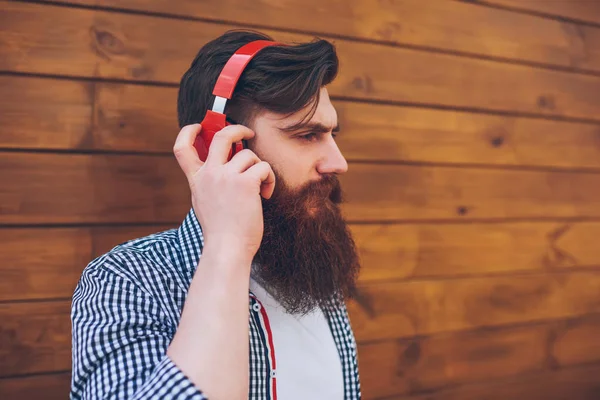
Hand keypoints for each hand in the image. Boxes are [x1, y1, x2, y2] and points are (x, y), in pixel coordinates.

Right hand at [173, 123, 275, 260]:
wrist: (227, 249)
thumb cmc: (221, 232)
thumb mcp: (205, 202)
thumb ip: (209, 183)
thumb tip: (224, 166)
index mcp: (196, 180)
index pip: (182, 147)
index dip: (189, 131)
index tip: (200, 126)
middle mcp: (209, 174)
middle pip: (221, 137)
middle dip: (237, 129)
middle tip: (248, 134)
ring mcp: (226, 177)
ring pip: (249, 155)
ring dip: (259, 168)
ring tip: (261, 187)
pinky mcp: (245, 182)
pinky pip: (263, 167)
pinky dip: (269, 179)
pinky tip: (265, 194)